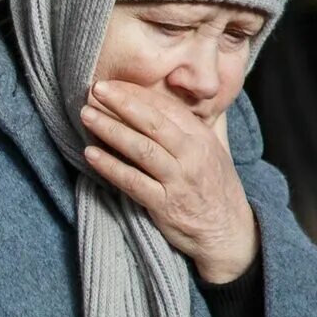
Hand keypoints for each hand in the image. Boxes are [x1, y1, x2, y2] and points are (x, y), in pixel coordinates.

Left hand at [80, 80, 258, 283]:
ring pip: (141, 149)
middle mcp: (192, 155)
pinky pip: (133, 182)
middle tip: (97, 89)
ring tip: (87, 115)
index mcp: (202, 138)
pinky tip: (90, 154)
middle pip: (153, 122)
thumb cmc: (218, 189)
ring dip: (111, 130)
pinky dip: (110, 167)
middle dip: (123, 103)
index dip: (137, 93)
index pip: (167, 107)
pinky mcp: (165, 204)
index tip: (113, 83)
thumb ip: (207, 121)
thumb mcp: (218, 150)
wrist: (229, 233)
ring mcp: (178, 180)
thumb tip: (202, 94)